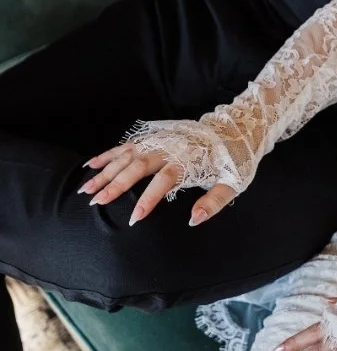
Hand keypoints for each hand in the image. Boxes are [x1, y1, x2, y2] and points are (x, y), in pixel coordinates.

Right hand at [80, 142, 236, 225]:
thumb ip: (214, 202)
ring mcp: (159, 142)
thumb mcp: (233, 184)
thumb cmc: (233, 161)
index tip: (134, 218)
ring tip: (86, 188)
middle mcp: (169, 149)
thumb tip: (192, 219)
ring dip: (105, 171)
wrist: (235, 130)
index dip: (149, 199)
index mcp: (188, 161)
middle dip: (115, 185)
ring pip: (127, 156)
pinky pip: (126, 146)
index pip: (163, 181)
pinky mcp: (154, 138)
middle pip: (137, 166)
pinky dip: (108, 155)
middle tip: (96, 202)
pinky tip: (91, 165)